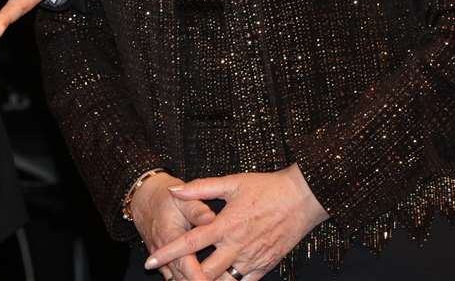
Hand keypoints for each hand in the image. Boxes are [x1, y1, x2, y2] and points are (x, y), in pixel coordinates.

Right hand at [130, 171, 218, 280]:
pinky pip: (172, 277)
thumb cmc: (164, 198)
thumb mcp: (181, 198)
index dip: (198, 277)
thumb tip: (211, 217)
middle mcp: (163, 251)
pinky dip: (183, 280)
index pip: (185, 264)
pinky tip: (196, 279)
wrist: (143, 198)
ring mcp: (161, 258)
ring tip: (210, 280)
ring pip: (176, 279)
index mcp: (170, 236)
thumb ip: (197, 209)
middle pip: (181, 277)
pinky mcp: (161, 260)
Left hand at [143, 166, 327, 280]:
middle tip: (171, 276)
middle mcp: (237, 245)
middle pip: (204, 271)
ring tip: (192, 279)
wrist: (303, 198)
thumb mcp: (232, 182)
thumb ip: (201, 188)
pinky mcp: (266, 265)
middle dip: (186, 276)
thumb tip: (174, 190)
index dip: (168, 253)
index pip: (189, 243)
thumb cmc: (267, 188)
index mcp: (225, 225)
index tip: (151, 260)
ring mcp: (253, 258)